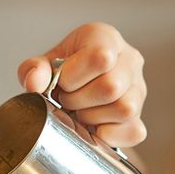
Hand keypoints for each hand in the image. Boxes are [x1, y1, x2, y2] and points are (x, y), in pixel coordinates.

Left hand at [18, 22, 147, 147]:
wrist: (76, 89)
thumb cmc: (63, 71)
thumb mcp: (44, 65)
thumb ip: (33, 69)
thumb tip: (34, 83)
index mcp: (105, 37)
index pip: (100, 57)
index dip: (74, 77)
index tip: (61, 82)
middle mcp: (129, 60)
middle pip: (111, 86)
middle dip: (79, 100)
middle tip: (67, 100)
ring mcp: (139, 89)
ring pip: (124, 109)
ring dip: (92, 118)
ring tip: (80, 111)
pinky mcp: (140, 116)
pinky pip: (134, 131)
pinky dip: (108, 135)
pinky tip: (93, 127)